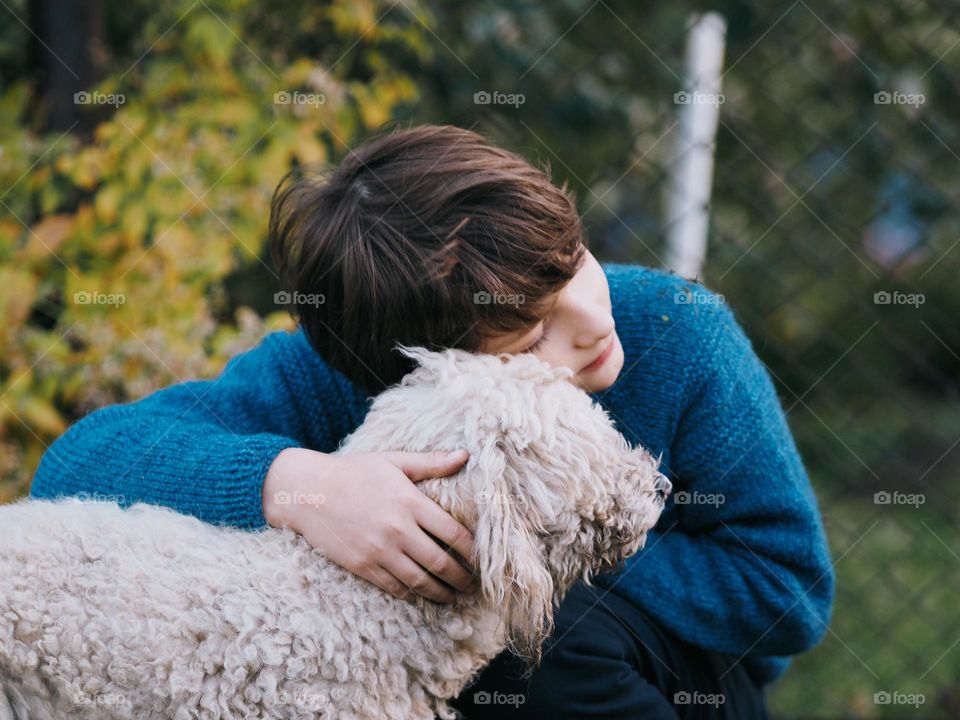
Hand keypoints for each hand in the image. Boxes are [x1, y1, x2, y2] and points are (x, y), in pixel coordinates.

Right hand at [263, 447, 476, 603]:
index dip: (473, 551)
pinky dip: (412, 595)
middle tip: (474, 586)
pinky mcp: (362, 566)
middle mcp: (398, 530)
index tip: (483, 560)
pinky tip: (421, 595)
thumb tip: (465, 454)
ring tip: (453, 597)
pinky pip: (394, 587)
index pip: (454, 534)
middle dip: (462, 578)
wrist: (307, 491)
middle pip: (441, 563)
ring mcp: (379, 551)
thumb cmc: (353, 471)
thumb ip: (431, 462)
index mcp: (410, 503)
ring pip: (420, 581)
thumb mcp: (394, 460)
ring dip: (441, 593)